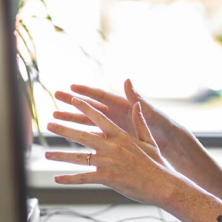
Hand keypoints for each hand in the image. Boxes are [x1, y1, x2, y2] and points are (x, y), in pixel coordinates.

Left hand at [46, 97, 176, 205]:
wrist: (161, 184)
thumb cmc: (156, 163)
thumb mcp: (148, 139)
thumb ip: (139, 122)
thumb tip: (137, 105)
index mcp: (120, 135)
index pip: (99, 118)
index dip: (85, 107)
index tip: (73, 99)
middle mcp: (112, 146)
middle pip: (83, 135)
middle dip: (64, 128)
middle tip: (50, 124)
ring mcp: (108, 162)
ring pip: (79, 157)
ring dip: (61, 156)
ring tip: (46, 154)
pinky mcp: (106, 177)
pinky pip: (83, 178)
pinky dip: (69, 179)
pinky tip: (57, 179)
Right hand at [53, 79, 181, 160]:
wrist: (168, 141)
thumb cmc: (160, 124)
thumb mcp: (149, 111)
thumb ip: (136, 97)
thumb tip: (127, 79)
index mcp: (122, 105)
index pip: (100, 96)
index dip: (85, 91)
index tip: (70, 86)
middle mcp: (114, 114)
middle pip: (89, 107)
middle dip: (72, 102)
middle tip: (55, 96)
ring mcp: (112, 127)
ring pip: (87, 123)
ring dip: (71, 120)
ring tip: (54, 117)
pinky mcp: (113, 139)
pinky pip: (92, 138)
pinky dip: (80, 137)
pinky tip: (67, 138)